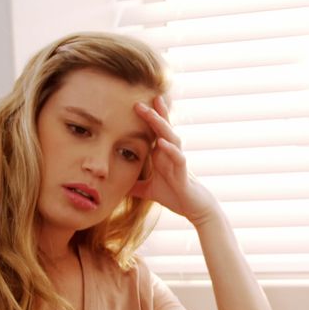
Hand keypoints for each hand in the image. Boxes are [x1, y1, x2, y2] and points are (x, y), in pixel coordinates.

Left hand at [129, 96, 218, 225]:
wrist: (192, 208)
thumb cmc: (173, 196)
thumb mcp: (147, 190)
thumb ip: (134, 186)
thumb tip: (116, 187)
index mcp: (161, 154)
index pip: (155, 131)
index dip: (148, 117)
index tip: (136, 103)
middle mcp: (170, 153)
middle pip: (163, 128)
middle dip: (153, 114)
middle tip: (139, 102)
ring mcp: (177, 160)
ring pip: (171, 137)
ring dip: (161, 125)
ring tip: (150, 114)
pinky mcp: (183, 172)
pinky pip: (177, 157)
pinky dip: (169, 149)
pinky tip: (161, 143)